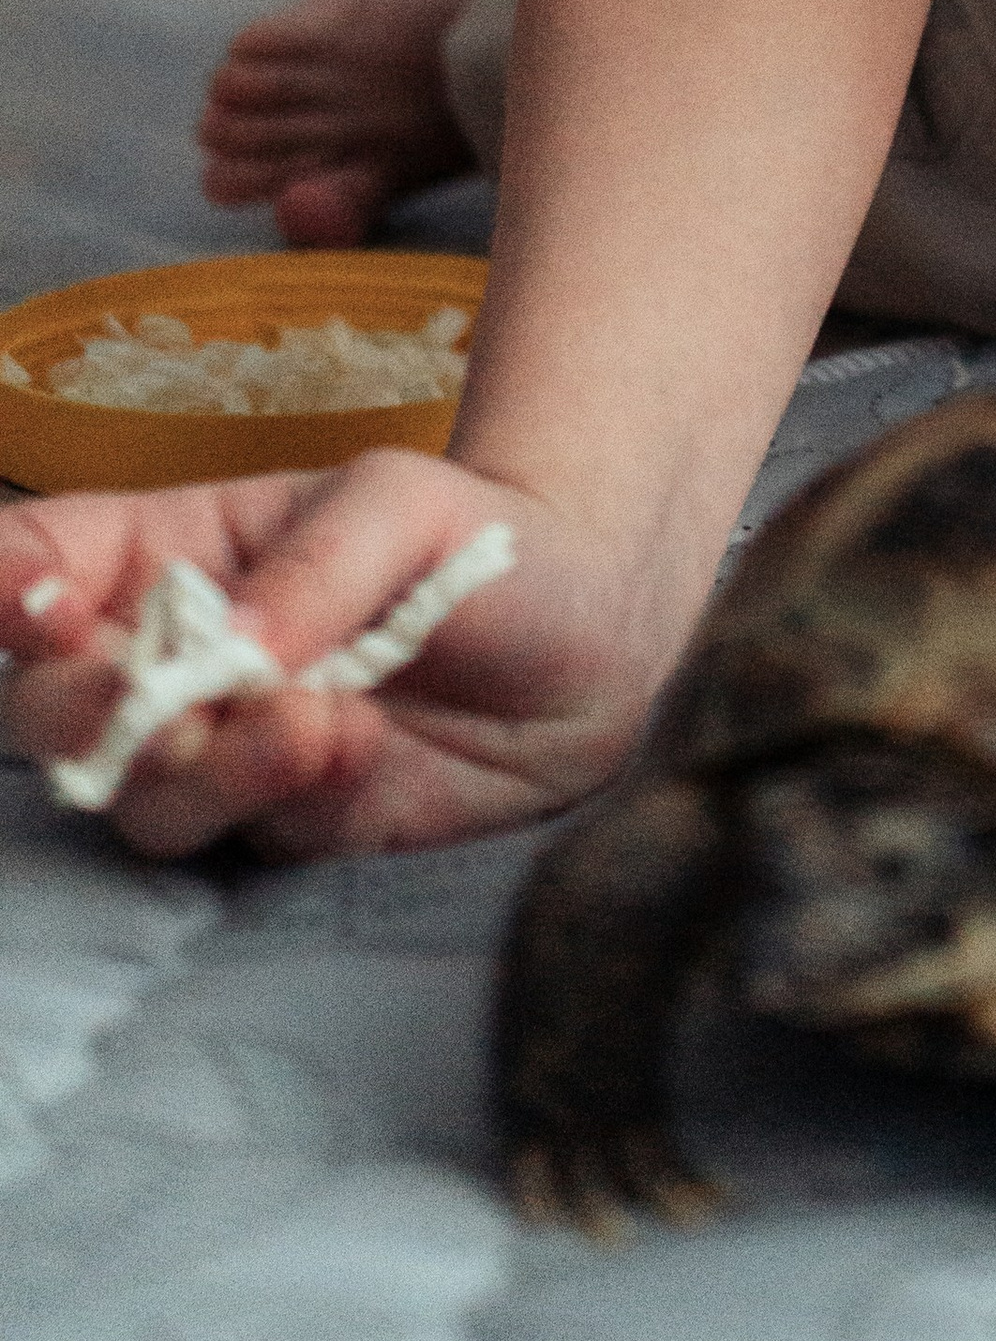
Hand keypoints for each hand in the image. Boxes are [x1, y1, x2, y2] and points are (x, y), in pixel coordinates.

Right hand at [0, 451, 664, 858]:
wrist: (592, 633)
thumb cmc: (478, 539)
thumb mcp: (404, 503)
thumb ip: (316, 564)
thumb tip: (230, 641)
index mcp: (169, 558)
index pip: (40, 568)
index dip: (9, 586)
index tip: (30, 597)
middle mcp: (176, 666)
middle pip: (54, 712)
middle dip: (86, 709)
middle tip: (152, 692)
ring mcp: (230, 755)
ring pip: (146, 798)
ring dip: (208, 768)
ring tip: (309, 721)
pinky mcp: (298, 825)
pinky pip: (258, 837)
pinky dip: (296, 798)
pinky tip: (358, 749)